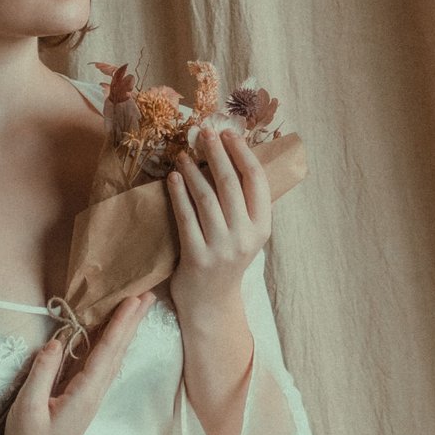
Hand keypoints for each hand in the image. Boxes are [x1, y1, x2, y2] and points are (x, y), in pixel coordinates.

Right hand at [0, 290, 157, 434]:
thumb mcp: (26, 407)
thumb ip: (41, 373)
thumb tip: (56, 342)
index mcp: (83, 395)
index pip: (106, 351)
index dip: (120, 324)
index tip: (134, 300)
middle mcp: (92, 395)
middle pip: (117, 352)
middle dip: (132, 322)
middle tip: (148, 295)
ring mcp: (88, 400)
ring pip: (112, 359)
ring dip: (125, 333)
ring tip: (136, 311)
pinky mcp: (80, 402)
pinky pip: (101, 367)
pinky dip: (111, 347)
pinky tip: (114, 340)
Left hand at [165, 124, 271, 333]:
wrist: (211, 303)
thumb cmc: (227, 259)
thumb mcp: (246, 234)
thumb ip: (244, 203)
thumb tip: (232, 156)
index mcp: (262, 227)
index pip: (257, 180)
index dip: (243, 152)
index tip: (229, 133)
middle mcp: (245, 236)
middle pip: (230, 184)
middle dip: (217, 153)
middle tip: (204, 132)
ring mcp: (221, 248)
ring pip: (206, 197)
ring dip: (193, 170)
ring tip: (183, 154)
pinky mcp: (197, 257)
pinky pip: (186, 217)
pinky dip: (178, 194)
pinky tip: (173, 178)